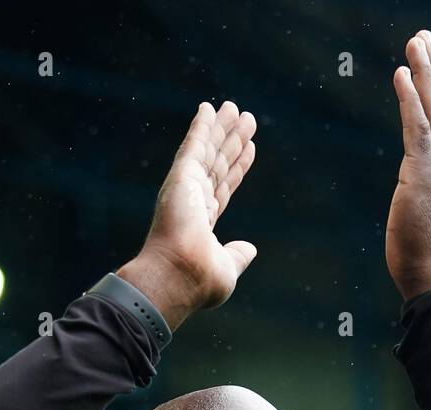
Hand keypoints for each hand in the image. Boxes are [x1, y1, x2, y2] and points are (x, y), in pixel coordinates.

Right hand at [118, 101, 257, 329]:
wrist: (179, 276)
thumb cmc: (200, 280)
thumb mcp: (227, 268)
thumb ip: (237, 255)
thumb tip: (250, 249)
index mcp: (202, 223)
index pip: (223, 188)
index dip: (236, 168)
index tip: (248, 149)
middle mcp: (193, 202)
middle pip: (218, 164)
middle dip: (232, 142)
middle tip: (246, 119)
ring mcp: (187, 188)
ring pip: (209, 151)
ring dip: (222, 128)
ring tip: (236, 108)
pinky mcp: (181, 177)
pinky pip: (194, 145)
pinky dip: (201, 126)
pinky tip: (209, 108)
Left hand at [385, 31, 430, 300]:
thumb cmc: (426, 257)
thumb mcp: (424, 217)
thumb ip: (422, 197)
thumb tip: (415, 194)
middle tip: (427, 37)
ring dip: (423, 72)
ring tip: (415, 42)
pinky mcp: (421, 175)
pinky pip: (416, 128)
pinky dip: (409, 99)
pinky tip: (401, 74)